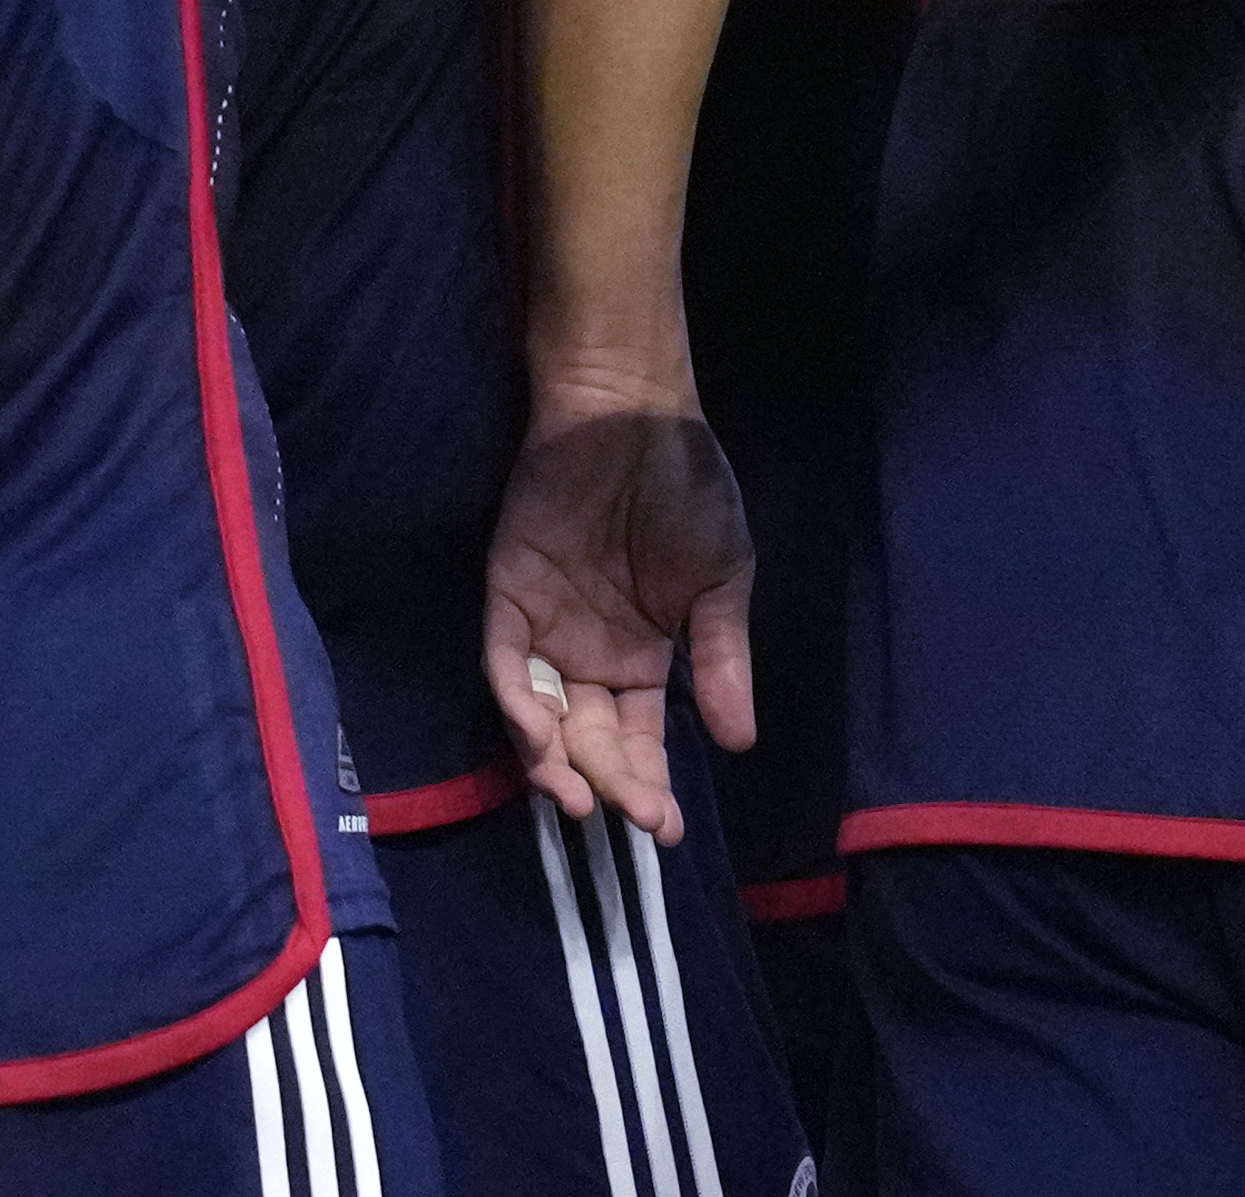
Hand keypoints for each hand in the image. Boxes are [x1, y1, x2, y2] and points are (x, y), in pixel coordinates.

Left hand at [484, 385, 756, 841]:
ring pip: (542, 721)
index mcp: (643, 658)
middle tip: (632, 817)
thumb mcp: (723, 580)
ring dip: (557, 765)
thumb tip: (740, 743)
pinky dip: (520, 708)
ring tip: (580, 799)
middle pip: (592, 741)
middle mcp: (588, 657)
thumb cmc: (688, 490)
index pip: (641, 739)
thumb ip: (722, 660)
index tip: (666, 828)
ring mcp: (543, 632)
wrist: (633, 416)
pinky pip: (504, 669)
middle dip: (611, 784)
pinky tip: (543, 738)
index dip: (650, 784)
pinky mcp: (506, 601)